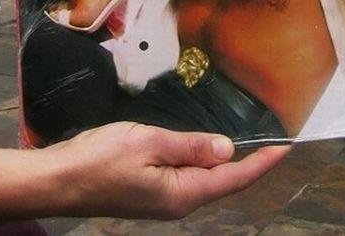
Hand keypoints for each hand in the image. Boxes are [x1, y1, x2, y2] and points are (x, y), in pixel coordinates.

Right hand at [0, 122, 290, 221]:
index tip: (285, 148)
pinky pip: (188, 177)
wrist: (59, 179)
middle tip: (274, 143)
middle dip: (250, 164)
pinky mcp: (151, 192)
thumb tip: (228, 150)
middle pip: (223, 182)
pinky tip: (208, 150)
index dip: (260, 163)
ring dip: (228, 164)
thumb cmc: (101, 159)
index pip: (232, 178)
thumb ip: (191, 146)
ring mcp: (163, 199)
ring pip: (206, 180)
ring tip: (251, 145)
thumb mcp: (150, 142)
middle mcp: (177, 202)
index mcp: (181, 193)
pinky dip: (204, 162)